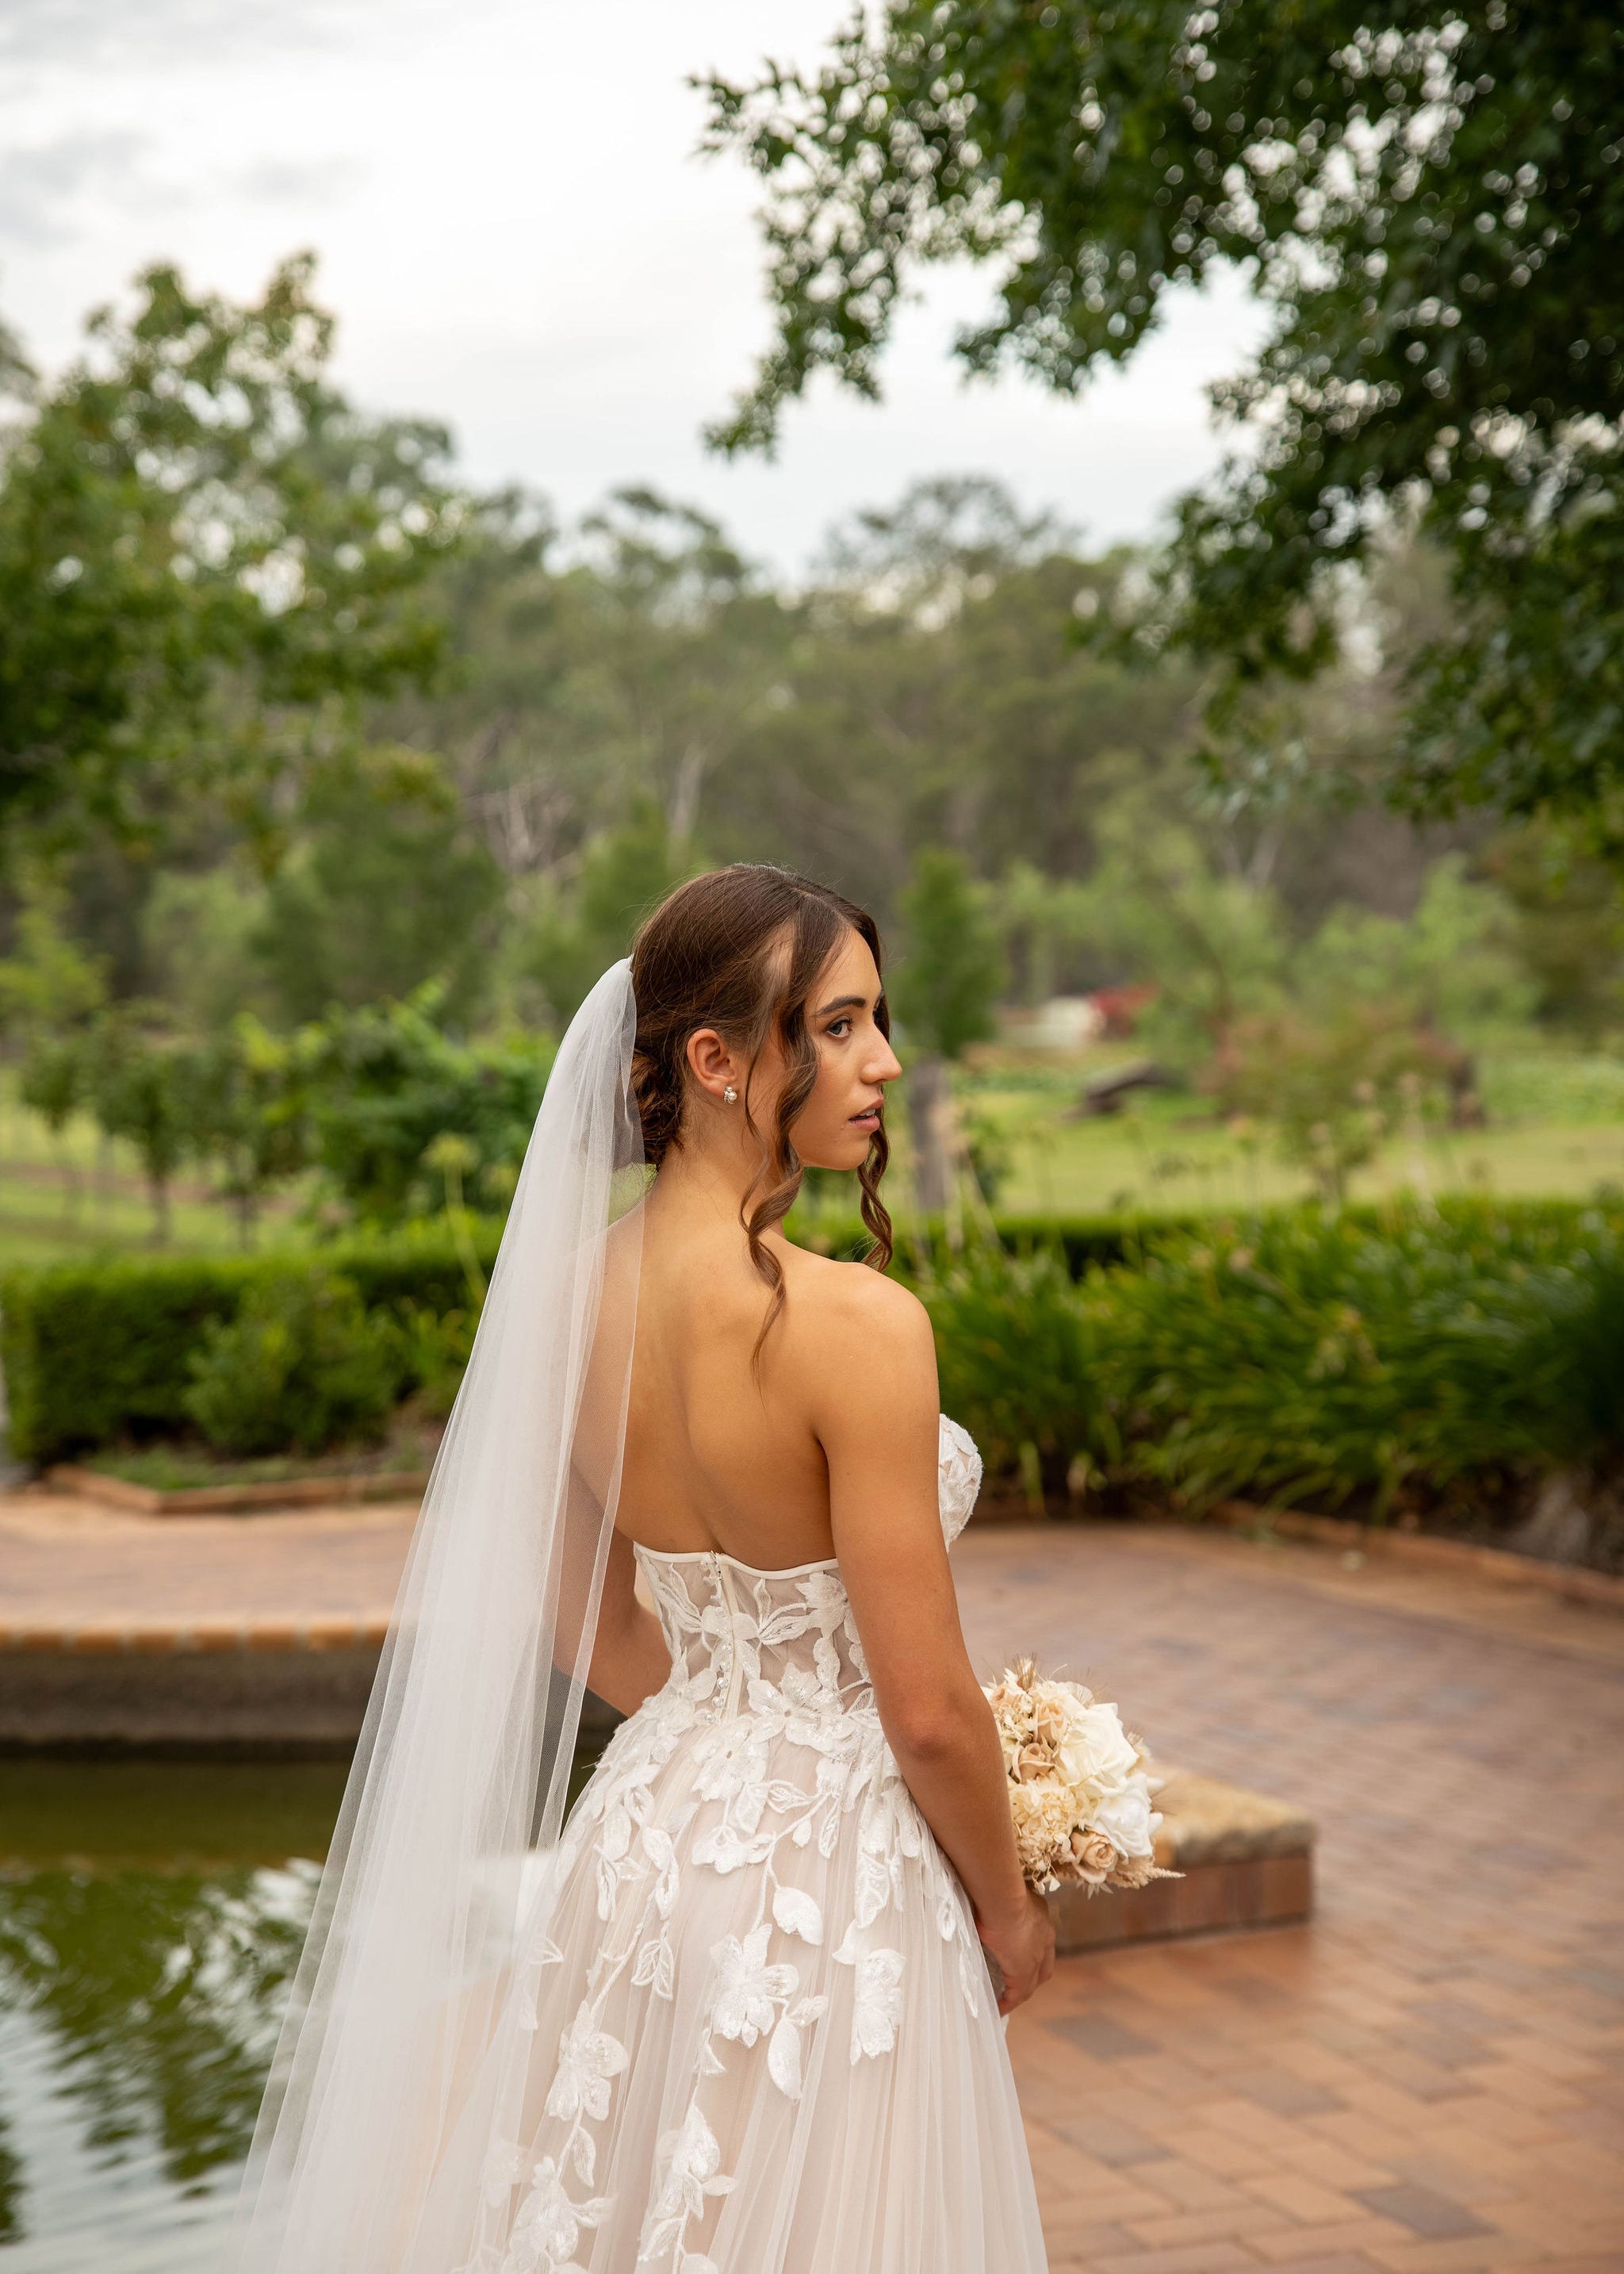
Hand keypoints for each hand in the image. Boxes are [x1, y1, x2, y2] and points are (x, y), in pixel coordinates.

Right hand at [976, 1887, 1054, 2016]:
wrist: (1001, 1895)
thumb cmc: (994, 1886)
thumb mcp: (998, 1894)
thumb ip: (994, 1902)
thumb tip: (978, 1902)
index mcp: (1039, 1915)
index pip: (1041, 1941)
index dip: (1033, 1952)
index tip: (1019, 1956)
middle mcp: (1045, 1935)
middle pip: (1043, 1964)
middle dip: (1033, 1976)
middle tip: (1017, 1984)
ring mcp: (1037, 1955)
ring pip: (1031, 1982)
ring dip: (1020, 1992)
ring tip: (1005, 2001)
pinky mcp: (1023, 1971)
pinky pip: (1017, 1994)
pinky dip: (1008, 2003)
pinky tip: (998, 2009)